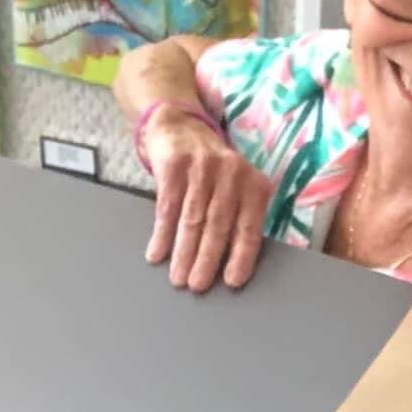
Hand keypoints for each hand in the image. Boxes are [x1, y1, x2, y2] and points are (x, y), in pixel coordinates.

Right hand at [141, 111, 274, 291]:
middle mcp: (231, 173)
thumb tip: (232, 265)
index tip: (232, 281)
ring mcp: (202, 167)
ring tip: (178, 278)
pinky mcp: (174, 164)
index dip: (241, 255)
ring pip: (193, 219)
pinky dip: (162, 234)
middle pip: (218, 225)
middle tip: (198, 285)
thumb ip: (239, 217)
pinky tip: (157, 253)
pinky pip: (168, 207)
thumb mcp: (236, 187)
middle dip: (207, 259)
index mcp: (253, 184)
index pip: (249, 226)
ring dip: (184, 252)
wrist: (180, 126)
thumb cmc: (212, 170)